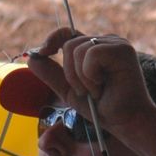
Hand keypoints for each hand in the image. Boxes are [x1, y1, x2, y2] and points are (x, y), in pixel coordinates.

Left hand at [24, 27, 152, 131]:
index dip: (52, 39)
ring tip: (97, 90)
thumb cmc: (101, 108)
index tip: (44, 52)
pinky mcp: (122, 49)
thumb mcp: (69, 90)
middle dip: (70, 73)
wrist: (124, 122)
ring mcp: (115, 43)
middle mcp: (105, 41)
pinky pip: (90, 54)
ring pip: (77, 49)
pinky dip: (90, 75)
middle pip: (69, 44)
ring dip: (80, 77)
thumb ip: (51, 74)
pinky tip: (104, 86)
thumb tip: (31, 57)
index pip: (67, 34)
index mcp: (94, 48)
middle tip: (87, 91)